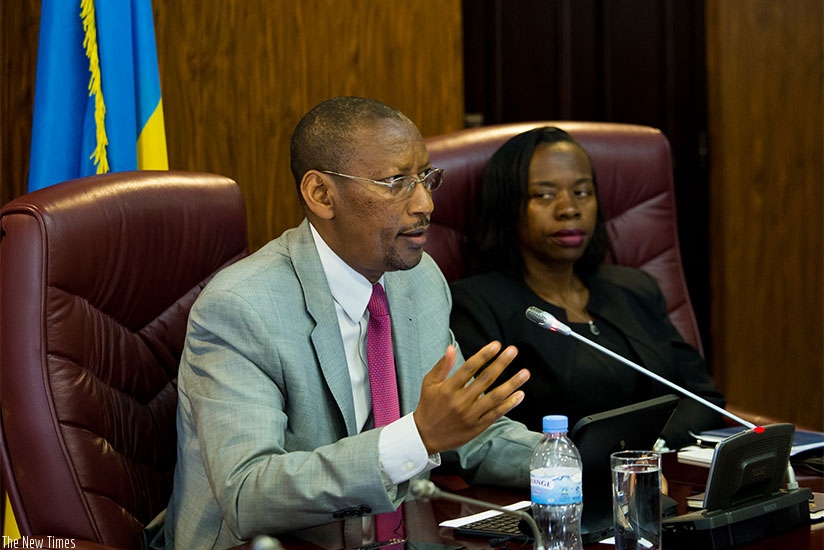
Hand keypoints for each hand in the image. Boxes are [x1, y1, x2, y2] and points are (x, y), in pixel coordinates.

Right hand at [413, 342, 529, 453]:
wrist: (425, 436)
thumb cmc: (428, 407)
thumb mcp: (429, 383)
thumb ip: (442, 366)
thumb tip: (451, 348)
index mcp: (448, 388)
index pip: (469, 367)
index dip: (484, 355)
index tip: (496, 345)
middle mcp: (460, 401)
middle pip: (485, 379)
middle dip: (501, 363)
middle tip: (513, 351)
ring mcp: (470, 415)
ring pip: (495, 397)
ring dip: (512, 384)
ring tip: (524, 373)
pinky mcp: (477, 426)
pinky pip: (496, 414)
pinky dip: (509, 404)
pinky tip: (519, 395)